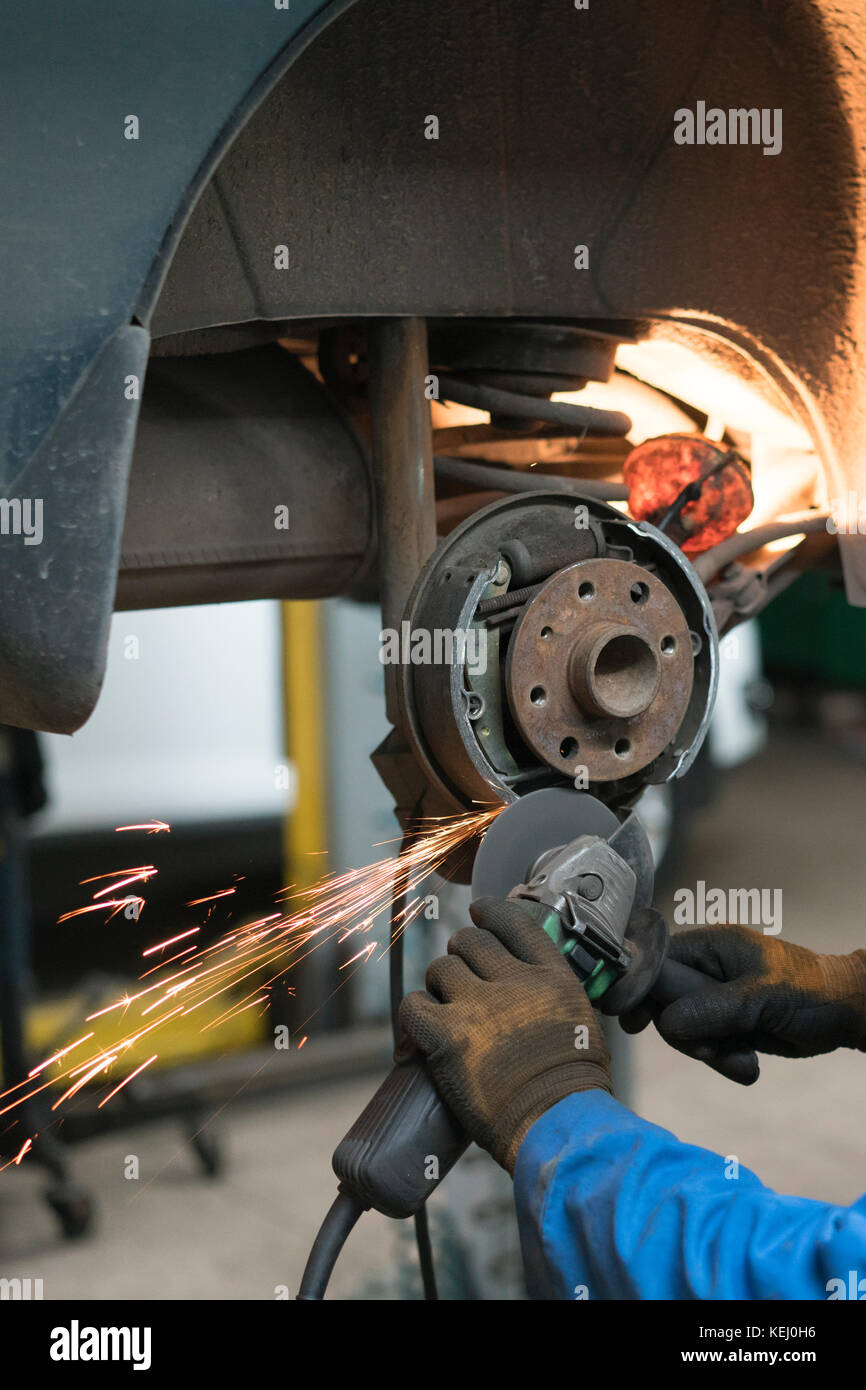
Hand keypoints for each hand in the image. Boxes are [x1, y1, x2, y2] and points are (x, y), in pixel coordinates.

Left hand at [398, 896, 610, 1172]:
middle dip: (461, 954)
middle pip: (471, 942)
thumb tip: (533, 987)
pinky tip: (417, 1035)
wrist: (558, 1124)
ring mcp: (478, 1008)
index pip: (516, 923)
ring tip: (445, 1010)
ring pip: (440, 969)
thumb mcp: (584, 1022)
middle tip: (460, 976)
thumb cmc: (574, 1089)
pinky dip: (412, 1018)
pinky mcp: (447, 1037)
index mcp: (552, 978)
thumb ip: (556, 995)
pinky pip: (413, 1006)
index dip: (491, 912)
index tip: (478, 912)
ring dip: (439, 986)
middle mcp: (514, 983)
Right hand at [621, 925, 865, 1075]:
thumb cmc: (807, 990)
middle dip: (685, 1033)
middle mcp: (705, 970)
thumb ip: (712, 1007)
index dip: (639, 988)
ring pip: (683, 1030)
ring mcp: (713, 998)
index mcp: (709, 946)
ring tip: (741, 1059)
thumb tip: (666, 1022)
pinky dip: (723, 1059)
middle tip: (709, 1050)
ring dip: (709, 1052)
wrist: (843, 1014)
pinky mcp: (724, 1024)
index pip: (656, 962)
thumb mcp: (760, 997)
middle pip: (664, 1002)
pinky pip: (704, 1044)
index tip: (633, 1021)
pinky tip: (748, 1064)